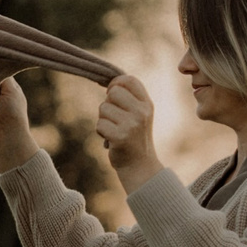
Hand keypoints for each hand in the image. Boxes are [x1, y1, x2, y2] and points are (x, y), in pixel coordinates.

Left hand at [97, 74, 162, 191]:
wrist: (139, 165)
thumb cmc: (134, 137)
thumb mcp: (138, 114)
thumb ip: (129, 98)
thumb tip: (109, 82)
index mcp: (147, 104)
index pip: (129, 80)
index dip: (116, 83)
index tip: (111, 92)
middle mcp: (142, 112)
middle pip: (113, 93)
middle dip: (107, 104)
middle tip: (114, 118)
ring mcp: (132, 124)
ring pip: (103, 108)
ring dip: (103, 120)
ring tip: (114, 130)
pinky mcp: (121, 136)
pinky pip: (99, 124)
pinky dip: (101, 131)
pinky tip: (111, 139)